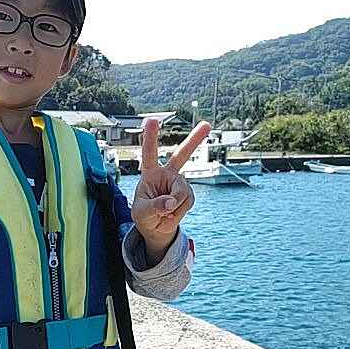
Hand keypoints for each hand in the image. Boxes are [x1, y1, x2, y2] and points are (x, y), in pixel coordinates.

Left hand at [131, 118, 210, 263]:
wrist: (156, 229)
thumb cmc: (144, 216)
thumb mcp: (142, 213)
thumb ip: (154, 206)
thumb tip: (171, 201)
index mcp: (150, 174)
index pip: (149, 153)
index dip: (150, 137)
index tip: (152, 120)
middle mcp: (167, 175)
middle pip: (182, 155)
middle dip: (195, 140)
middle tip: (207, 125)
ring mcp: (179, 184)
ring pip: (182, 192)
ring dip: (173, 207)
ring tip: (163, 214)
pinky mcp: (187, 194)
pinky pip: (187, 203)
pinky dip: (178, 212)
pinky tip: (171, 214)